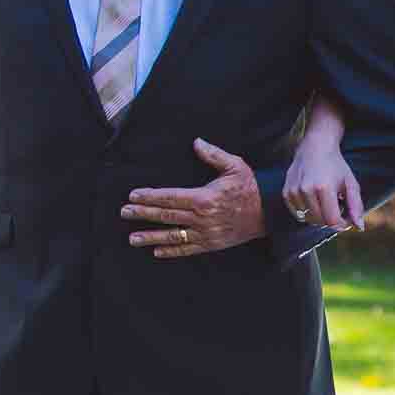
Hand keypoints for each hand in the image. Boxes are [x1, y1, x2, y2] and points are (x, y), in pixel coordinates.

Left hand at [123, 139, 265, 258]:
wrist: (270, 211)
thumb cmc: (250, 186)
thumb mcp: (235, 165)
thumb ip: (213, 155)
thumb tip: (196, 142)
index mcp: (204, 198)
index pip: (170, 197)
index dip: (150, 197)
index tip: (133, 196)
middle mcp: (202, 218)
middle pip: (166, 216)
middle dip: (143, 214)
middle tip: (124, 212)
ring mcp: (206, 233)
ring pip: (173, 236)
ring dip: (151, 237)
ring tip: (132, 238)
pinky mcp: (212, 244)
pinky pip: (188, 249)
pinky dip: (171, 251)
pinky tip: (156, 251)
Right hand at [283, 133, 365, 230]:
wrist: (315, 147)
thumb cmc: (335, 165)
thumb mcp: (350, 183)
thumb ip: (356, 206)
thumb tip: (359, 227)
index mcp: (324, 187)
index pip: (332, 220)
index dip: (342, 224)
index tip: (346, 219)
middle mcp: (306, 190)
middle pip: (320, 222)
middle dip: (331, 220)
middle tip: (337, 208)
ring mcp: (294, 191)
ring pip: (309, 219)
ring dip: (319, 216)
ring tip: (326, 202)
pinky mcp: (286, 192)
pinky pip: (298, 214)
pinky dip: (307, 212)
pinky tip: (314, 200)